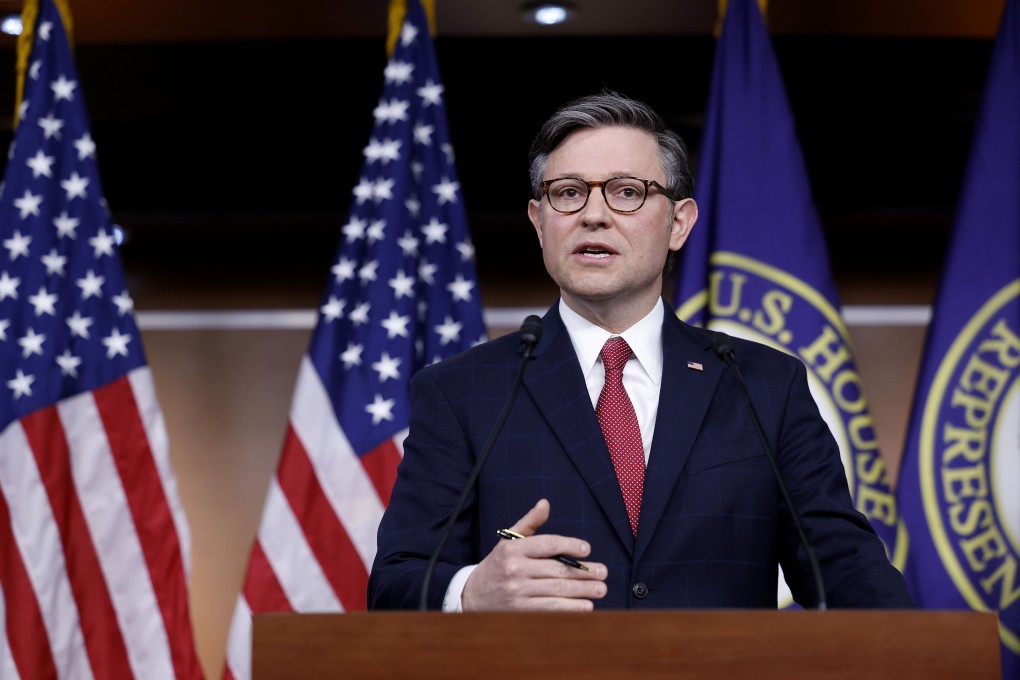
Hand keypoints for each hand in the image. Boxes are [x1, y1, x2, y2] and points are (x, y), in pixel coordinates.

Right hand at [461, 498, 607, 610]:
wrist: (472, 595)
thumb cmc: (498, 564)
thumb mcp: (509, 540)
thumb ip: (530, 522)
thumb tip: (545, 503)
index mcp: (514, 549)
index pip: (547, 544)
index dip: (570, 545)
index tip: (587, 549)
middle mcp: (515, 569)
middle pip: (556, 570)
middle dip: (583, 571)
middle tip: (603, 572)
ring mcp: (517, 591)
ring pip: (556, 590)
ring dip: (582, 590)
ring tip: (600, 588)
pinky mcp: (520, 610)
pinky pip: (550, 608)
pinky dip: (570, 608)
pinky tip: (586, 606)